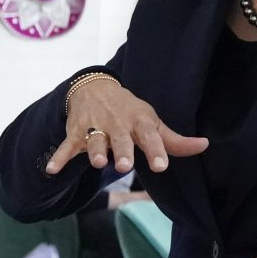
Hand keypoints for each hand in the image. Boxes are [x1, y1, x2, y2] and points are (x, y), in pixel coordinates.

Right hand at [48, 76, 208, 177]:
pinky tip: (51, 169)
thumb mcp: (152, 122)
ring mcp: (94, 128)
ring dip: (94, 151)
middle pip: (120, 140)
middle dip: (121, 151)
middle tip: (124, 165)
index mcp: (138, 122)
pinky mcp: (75, 133)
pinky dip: (58, 158)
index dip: (156, 151)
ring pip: (94, 141)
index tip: (160, 166)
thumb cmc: (129, 111)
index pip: (150, 136)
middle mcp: (116, 124)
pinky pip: (66, 147)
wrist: (94, 88)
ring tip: (96, 163)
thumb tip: (204, 146)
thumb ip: (174, 140)